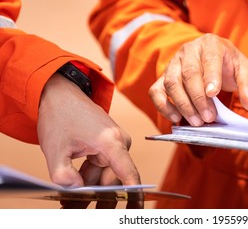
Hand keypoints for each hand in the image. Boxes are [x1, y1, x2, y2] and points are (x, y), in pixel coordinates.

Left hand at [37, 73, 141, 207]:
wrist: (60, 94)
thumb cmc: (60, 115)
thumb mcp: (55, 149)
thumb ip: (64, 176)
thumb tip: (76, 191)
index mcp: (111, 142)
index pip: (128, 174)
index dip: (134, 195)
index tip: (135, 210)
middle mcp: (118, 143)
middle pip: (115, 179)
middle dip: (100, 199)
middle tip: (78, 211)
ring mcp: (114, 144)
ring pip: (106, 176)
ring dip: (91, 191)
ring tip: (71, 205)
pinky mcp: (107, 145)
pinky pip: (101, 168)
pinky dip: (89, 179)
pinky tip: (75, 191)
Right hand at [149, 33, 247, 125]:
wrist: (213, 58)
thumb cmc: (229, 64)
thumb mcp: (245, 70)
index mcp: (211, 44)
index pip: (209, 59)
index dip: (210, 76)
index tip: (213, 94)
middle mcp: (189, 50)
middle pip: (188, 73)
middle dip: (198, 98)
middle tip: (209, 117)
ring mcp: (174, 63)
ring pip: (171, 83)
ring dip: (183, 105)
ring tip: (197, 122)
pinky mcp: (164, 77)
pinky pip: (156, 91)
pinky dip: (163, 106)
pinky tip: (176, 118)